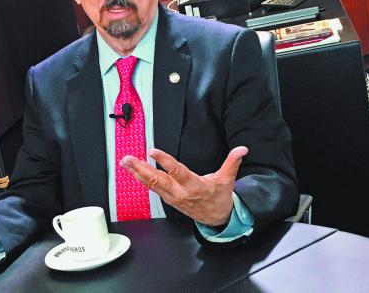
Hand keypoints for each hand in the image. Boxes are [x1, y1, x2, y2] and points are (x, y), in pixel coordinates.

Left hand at [120, 146, 247, 226]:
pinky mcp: (168, 199)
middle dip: (141, 169)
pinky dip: (142, 180)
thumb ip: (233, 162)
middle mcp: (180, 193)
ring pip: (152, 185)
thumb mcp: (227, 180)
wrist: (217, 219)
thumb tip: (242, 149)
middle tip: (128, 159)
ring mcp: (172, 197)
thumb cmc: (219, 197)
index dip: (165, 162)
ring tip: (126, 162)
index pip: (178, 172)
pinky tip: (134, 172)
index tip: (153, 152)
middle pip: (158, 180)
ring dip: (137, 173)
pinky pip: (153, 189)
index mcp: (195, 186)